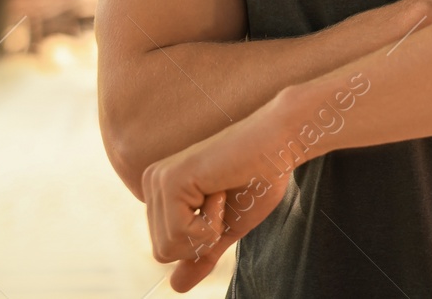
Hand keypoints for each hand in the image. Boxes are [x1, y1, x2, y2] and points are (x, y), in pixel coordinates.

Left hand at [141, 99, 298, 291]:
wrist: (280, 146)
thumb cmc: (259, 179)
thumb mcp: (227, 226)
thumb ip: (202, 253)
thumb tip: (176, 287)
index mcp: (161, 191)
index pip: (165, 250)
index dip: (202, 240)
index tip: (223, 202)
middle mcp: (152, 183)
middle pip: (163, 251)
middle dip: (203, 238)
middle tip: (224, 199)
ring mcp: (158, 180)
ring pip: (169, 246)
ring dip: (208, 229)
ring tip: (222, 192)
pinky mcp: (171, 181)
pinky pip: (182, 232)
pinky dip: (210, 222)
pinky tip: (220, 188)